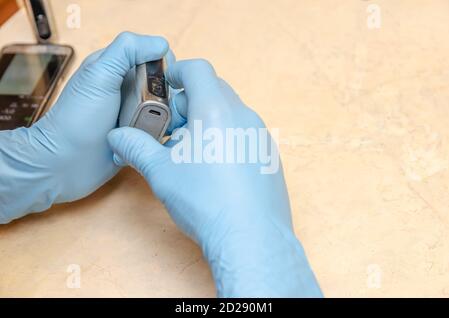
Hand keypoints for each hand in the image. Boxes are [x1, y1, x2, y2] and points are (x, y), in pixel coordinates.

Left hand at [0, 32, 168, 221]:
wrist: (66, 163)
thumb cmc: (77, 119)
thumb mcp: (99, 75)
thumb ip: (127, 50)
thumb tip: (161, 44)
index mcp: (118, 68)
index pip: (156, 58)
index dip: (167, 68)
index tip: (166, 84)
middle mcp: (129, 89)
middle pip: (166, 85)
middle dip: (170, 97)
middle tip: (161, 111)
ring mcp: (135, 113)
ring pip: (168, 109)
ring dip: (168, 118)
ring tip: (159, 128)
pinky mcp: (140, 136)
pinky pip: (162, 130)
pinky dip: (165, 134)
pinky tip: (161, 140)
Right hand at [108, 59, 322, 296]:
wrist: (250, 238)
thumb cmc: (207, 202)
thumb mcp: (162, 173)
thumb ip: (136, 148)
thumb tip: (116, 136)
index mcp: (216, 110)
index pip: (198, 69)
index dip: (177, 72)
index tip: (164, 88)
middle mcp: (243, 116)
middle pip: (213, 89)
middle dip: (188, 102)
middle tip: (171, 129)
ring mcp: (259, 135)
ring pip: (229, 111)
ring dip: (206, 120)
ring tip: (189, 152)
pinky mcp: (267, 153)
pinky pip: (243, 131)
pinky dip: (225, 136)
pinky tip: (213, 167)